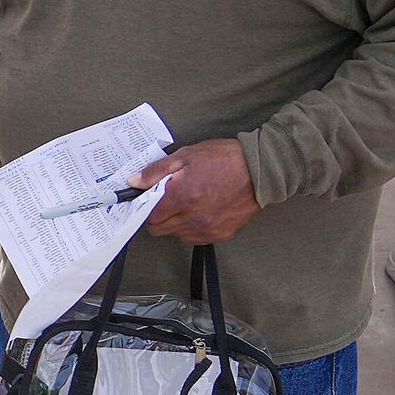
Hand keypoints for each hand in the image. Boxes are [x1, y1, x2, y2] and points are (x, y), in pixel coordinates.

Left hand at [133, 139, 257, 244]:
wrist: (260, 169)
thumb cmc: (224, 159)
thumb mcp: (186, 156)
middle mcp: (193, 217)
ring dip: (175, 222)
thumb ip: (156, 171)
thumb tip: (134, 182)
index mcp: (182, 197)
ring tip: (188, 203)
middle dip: (158, 216)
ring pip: (176, 235)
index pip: (149, 216)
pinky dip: (192, 228)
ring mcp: (207, 228)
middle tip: (168, 201)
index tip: (151, 198)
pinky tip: (200, 211)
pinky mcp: (221, 234)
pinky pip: (195, 238)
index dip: (147, 206)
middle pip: (159, 229)